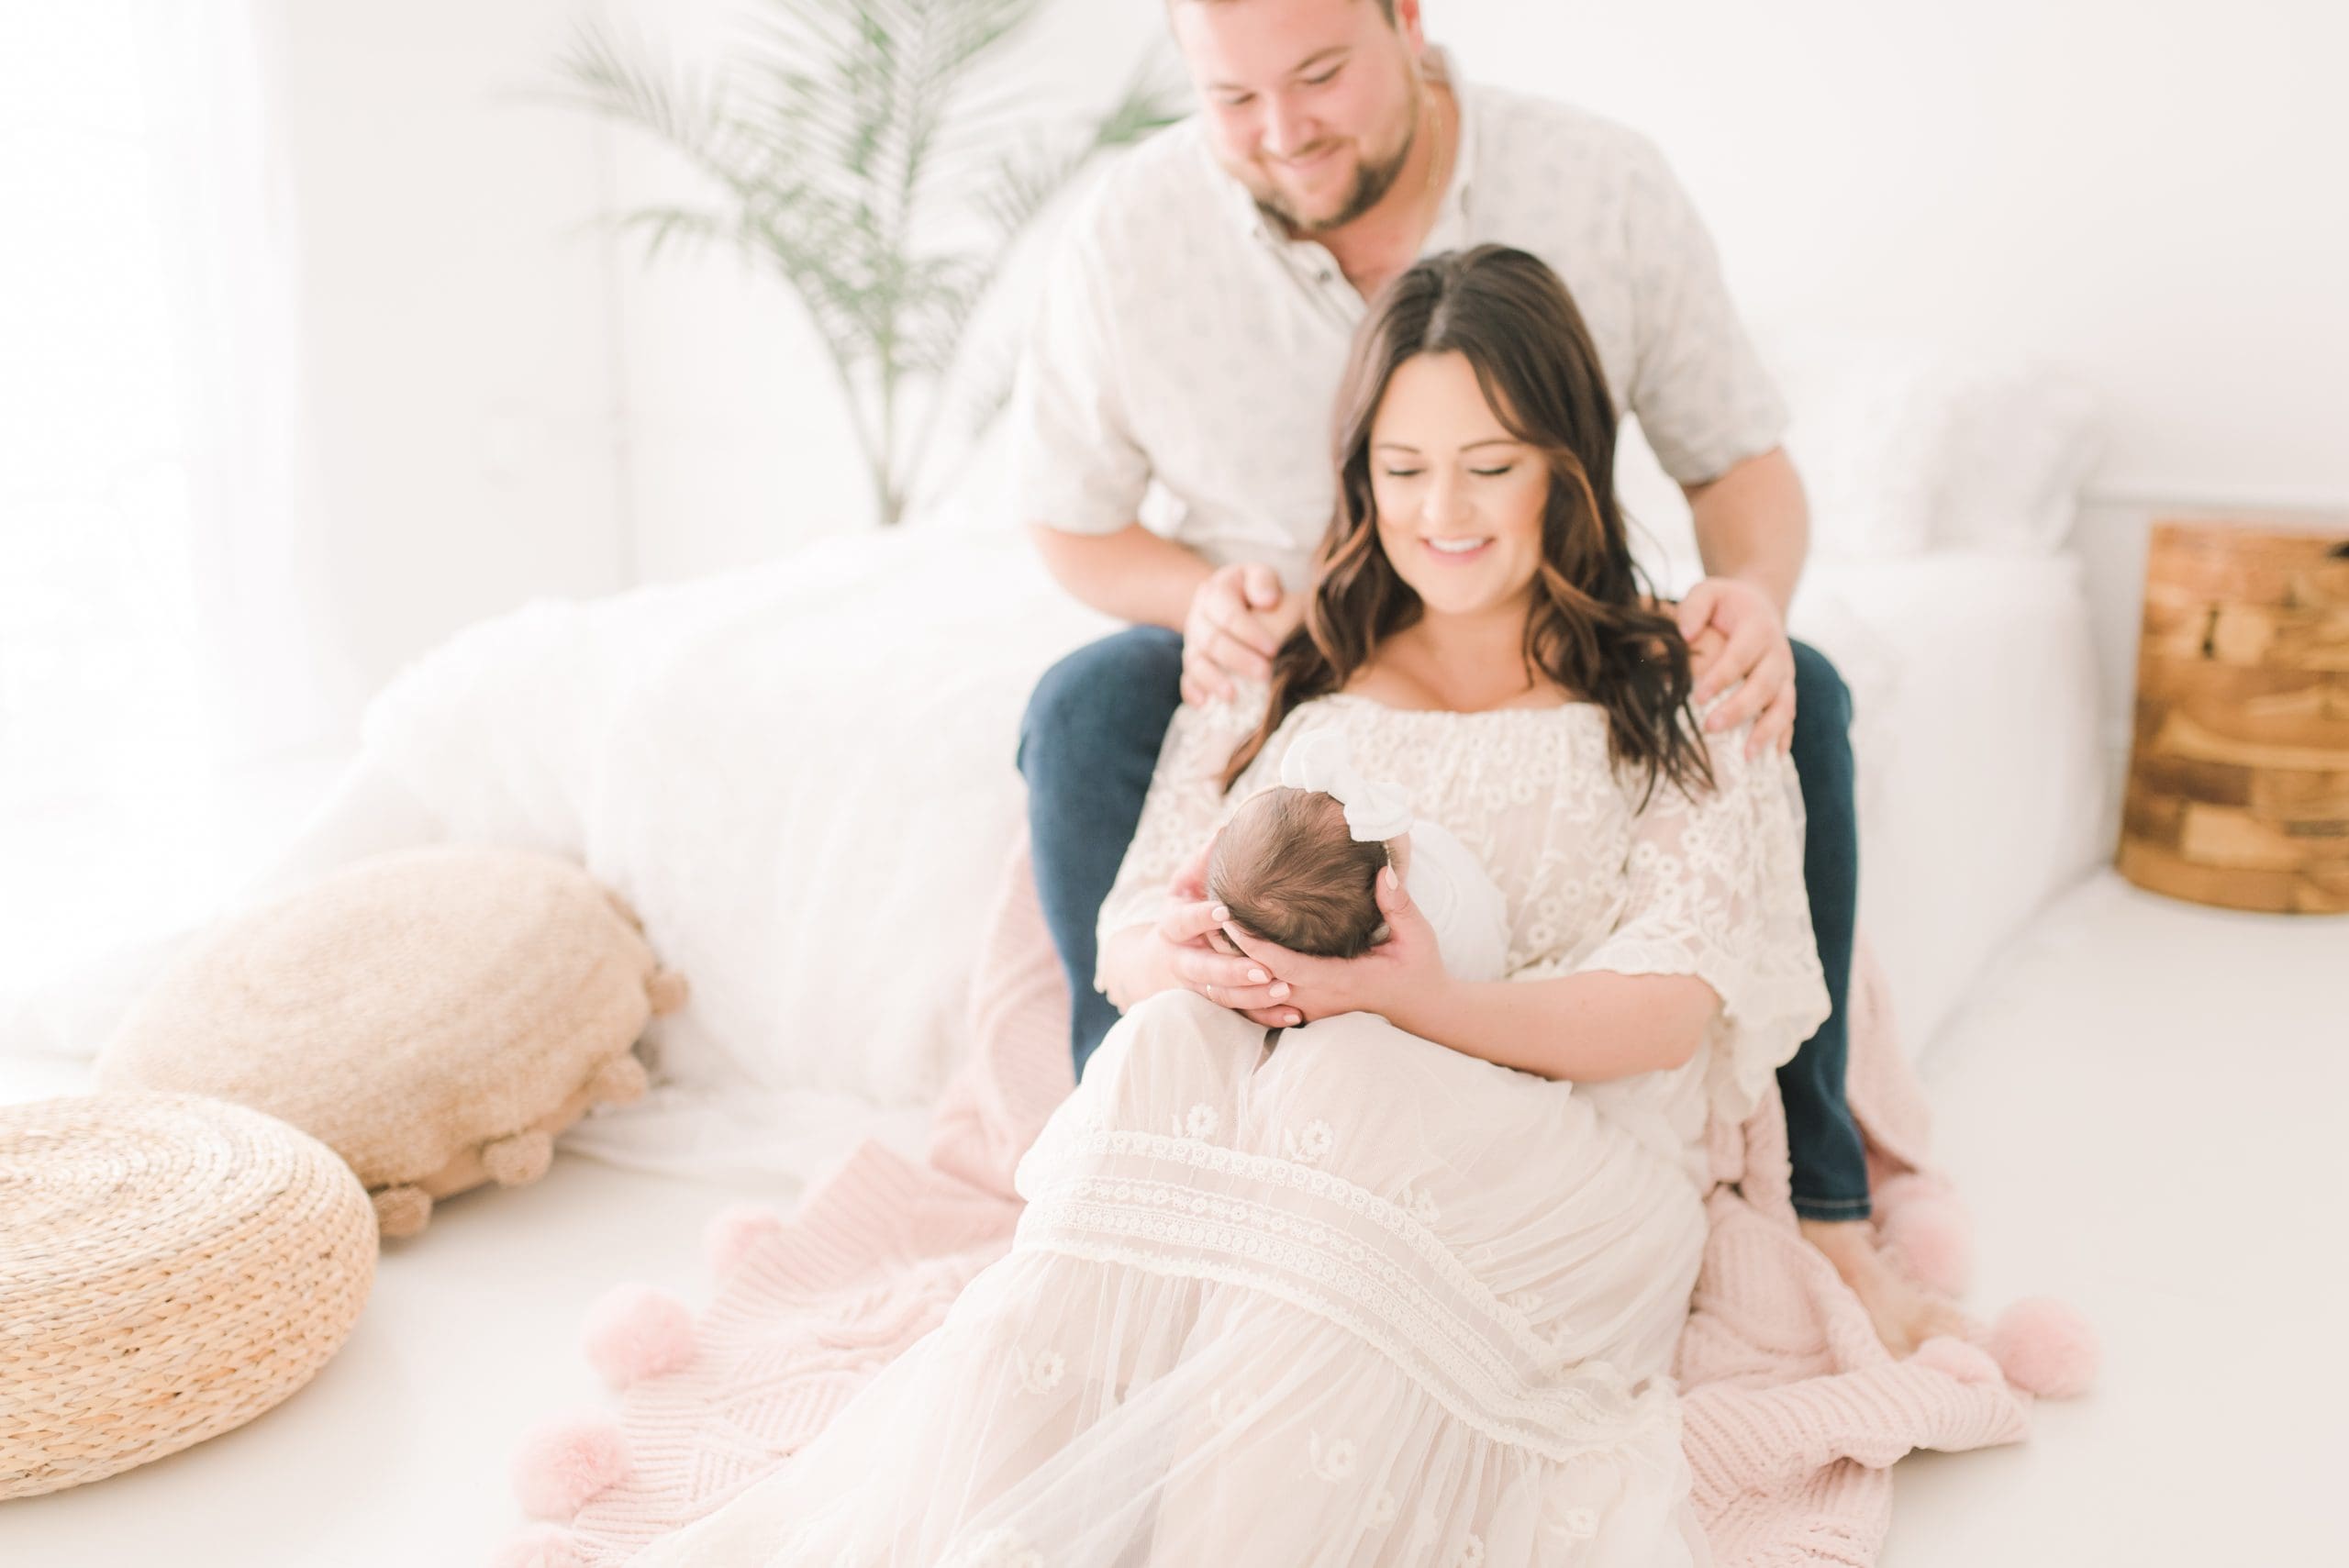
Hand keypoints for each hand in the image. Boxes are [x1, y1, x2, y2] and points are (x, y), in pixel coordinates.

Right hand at [1126, 839, 1295, 1025]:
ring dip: (1254, 997)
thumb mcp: (1184, 884)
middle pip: (1203, 969)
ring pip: (1222, 997)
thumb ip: (1203, 860)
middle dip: (1232, 970)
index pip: (1183, 922)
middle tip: (1263, 968)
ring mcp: (1198, 987)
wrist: (1156, 962)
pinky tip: (1294, 1015)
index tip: (1224, 911)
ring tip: (1285, 989)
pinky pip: (1240, 1017)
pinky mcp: (1216, 1004)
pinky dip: (1267, 1018)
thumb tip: (1227, 828)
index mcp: (1172, 927)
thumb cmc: (1182, 911)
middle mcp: (1182, 961)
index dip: (1201, 918)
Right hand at [1181, 563, 1303, 705]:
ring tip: (1233, 696)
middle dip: (1237, 659)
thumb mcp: (1261, 577)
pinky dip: (1193, 692)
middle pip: (1211, 640)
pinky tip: (1205, 704)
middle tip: (1264, 674)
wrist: (1235, 603)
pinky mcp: (1192, 662)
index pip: (1227, 613)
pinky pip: (1187, 679)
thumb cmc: (1256, 592)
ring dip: (1213, 679)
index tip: (1273, 648)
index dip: (1249, 632)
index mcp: (1215, 591)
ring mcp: (1192, 641)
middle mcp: (1198, 616)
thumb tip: (1267, 601)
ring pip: (1195, 662)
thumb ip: (1264, 581)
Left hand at [1219, 866, 1448, 1027]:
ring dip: (1236, 972)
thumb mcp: (1418, 935)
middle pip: (1261, 981)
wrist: (1427, 1011)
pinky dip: (1250, 985)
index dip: (1253, 945)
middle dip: (1232, 955)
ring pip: (1262, 997)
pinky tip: (1233, 962)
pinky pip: (1272, 1003)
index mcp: (1341, 980)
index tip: (1229, 920)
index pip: (1284, 965)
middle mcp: (1321, 999)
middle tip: (1206, 920)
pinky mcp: (1314, 1012)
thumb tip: (1383, 871)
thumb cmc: (1420, 969)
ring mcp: (1315, 1010)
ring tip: (1209, 939)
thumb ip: (1399, 904)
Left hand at [1675, 577, 1795, 757]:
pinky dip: (1784, 735)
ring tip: (1746, 754)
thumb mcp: (1708, 592)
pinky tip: (1773, 756)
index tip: (1697, 697)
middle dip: (1739, 708)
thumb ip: (1694, 607)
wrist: (1758, 606)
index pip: (1741, 655)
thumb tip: (1686, 635)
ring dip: (1766, 730)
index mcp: (1758, 627)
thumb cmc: (1725, 604)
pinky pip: (1790, 714)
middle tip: (1711, 727)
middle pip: (1764, 684)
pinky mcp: (1786, 689)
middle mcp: (1777, 652)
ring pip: (1783, 704)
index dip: (1721, 676)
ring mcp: (1785, 673)